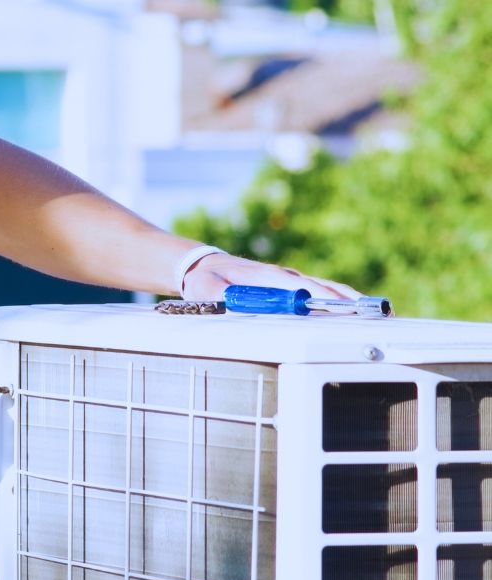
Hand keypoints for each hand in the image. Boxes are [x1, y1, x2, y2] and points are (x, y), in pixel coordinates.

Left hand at [181, 253, 361, 302]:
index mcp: (267, 276)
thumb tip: (229, 304)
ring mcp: (290, 281)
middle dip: (348, 299)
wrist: (204, 267)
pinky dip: (339, 301)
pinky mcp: (290, 288)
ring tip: (376, 311)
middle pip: (322, 287)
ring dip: (349, 299)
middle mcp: (284, 277)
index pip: (300, 288)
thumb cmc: (207, 279)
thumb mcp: (206, 289)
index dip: (320, 298)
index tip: (342, 308)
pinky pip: (319, 294)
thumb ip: (219, 298)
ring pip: (325, 289)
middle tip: (375, 311)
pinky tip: (355, 312)